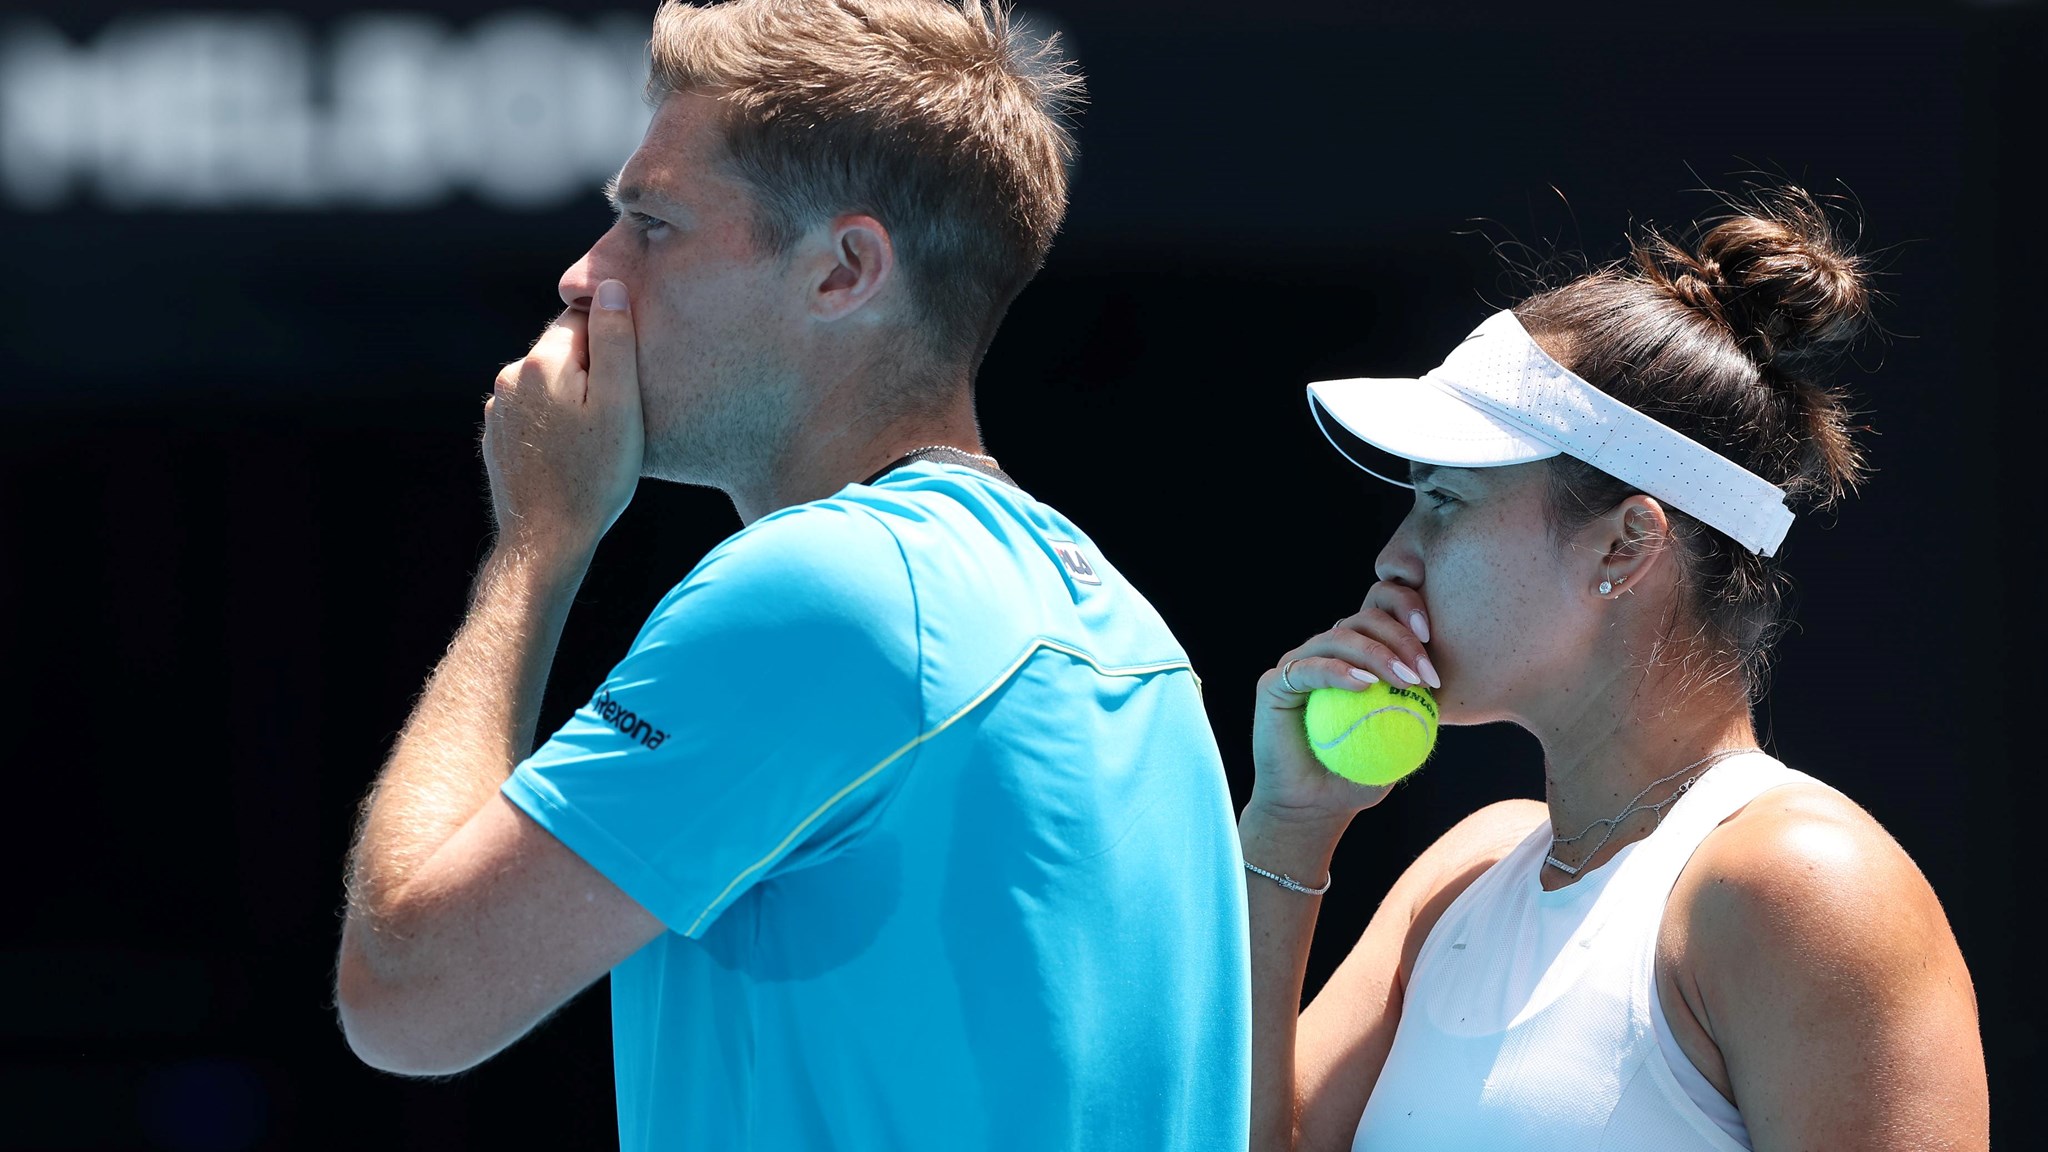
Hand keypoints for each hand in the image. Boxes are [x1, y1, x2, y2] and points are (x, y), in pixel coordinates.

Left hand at [482, 280, 644, 560]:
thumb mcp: (620, 403)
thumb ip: (615, 339)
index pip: (582, 318)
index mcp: (541, 361)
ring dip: (571, 398)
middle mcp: (509, 378)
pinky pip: (533, 413)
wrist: (547, 542)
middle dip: (591, 370)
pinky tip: (573, 454)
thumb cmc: (595, 475)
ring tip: (597, 438)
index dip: (613, 342)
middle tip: (619, 412)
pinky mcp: (496, 438)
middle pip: (562, 351)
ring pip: (547, 383)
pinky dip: (554, 424)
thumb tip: (609, 287)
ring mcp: (498, 410)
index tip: (629, 376)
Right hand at [1248, 581, 1438, 827]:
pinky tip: (1364, 685)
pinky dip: (1338, 671)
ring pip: (1339, 637)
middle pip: (1364, 618)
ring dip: (1377, 654)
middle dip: (1401, 638)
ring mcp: (1298, 664)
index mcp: (1356, 655)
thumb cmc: (1359, 774)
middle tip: (1425, 673)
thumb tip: (1451, 680)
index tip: (1434, 639)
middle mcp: (1325, 652)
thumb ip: (1420, 708)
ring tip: (1404, 681)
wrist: (1313, 807)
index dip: (1407, 611)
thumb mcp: (1403, 741)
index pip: (1382, 612)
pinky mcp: (1273, 684)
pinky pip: (1308, 668)